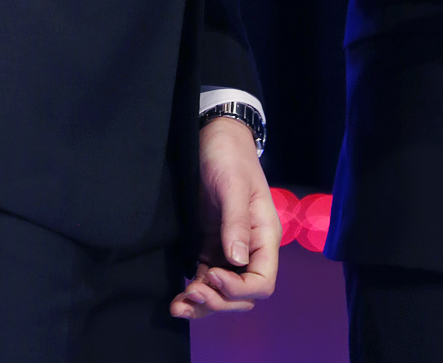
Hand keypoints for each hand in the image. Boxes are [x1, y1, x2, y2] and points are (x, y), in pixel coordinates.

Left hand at [169, 117, 281, 320]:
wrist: (216, 136)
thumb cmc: (229, 156)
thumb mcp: (233, 185)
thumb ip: (236, 222)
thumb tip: (236, 260)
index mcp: (265, 235)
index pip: (262, 281)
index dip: (238, 288)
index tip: (211, 275)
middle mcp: (251, 247)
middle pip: (242, 295)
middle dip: (218, 301)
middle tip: (190, 292)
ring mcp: (230, 248)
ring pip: (223, 292)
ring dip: (204, 304)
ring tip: (178, 305)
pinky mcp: (211, 245)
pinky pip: (207, 278)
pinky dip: (195, 290)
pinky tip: (178, 296)